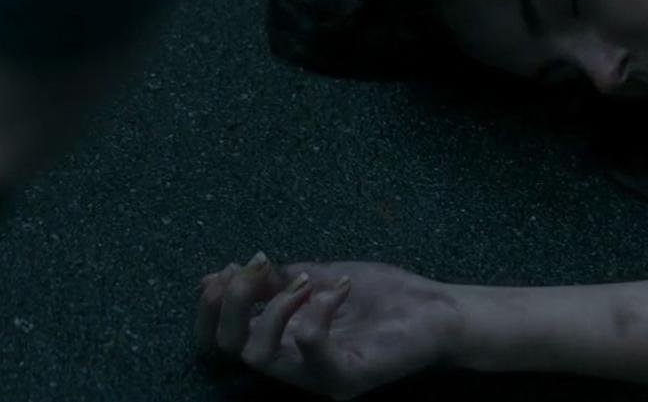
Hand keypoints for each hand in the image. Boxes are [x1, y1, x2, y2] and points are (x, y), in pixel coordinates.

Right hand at [195, 253, 462, 399]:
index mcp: (280, 343)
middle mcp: (291, 366)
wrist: (437, 310)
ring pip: (257, 354)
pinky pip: (310, 346)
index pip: (218, 341)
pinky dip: (318, 309)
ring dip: (274, 305)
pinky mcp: (345, 379)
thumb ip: (274, 280)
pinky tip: (340, 287)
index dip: (210, 307)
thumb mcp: (318, 277)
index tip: (229, 268)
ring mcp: (316, 378)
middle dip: (230, 301)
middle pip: (226, 347)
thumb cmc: (382, 296)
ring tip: (307, 279)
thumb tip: (218, 273)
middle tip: (257, 268)